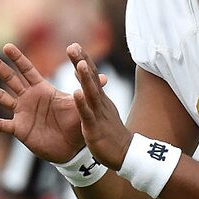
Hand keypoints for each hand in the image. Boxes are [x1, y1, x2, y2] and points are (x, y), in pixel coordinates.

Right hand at [0, 44, 84, 162]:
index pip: (27, 70)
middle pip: (10, 79)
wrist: (74, 148)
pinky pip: (0, 124)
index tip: (6, 46)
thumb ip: (89, 89)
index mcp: (42, 89)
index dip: (17, 58)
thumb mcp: (83, 103)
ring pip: (1, 97)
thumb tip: (106, 77)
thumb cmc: (77, 123)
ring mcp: (22, 113)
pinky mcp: (19, 130)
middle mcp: (29, 99)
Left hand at [68, 43, 132, 170]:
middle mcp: (100, 102)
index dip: (84, 59)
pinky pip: (87, 114)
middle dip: (83, 61)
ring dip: (85, 77)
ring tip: (80, 63)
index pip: (92, 74)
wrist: (125, 154)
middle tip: (73, 46)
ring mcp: (98, 114)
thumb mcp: (101, 108)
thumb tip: (81, 73)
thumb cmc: (110, 131)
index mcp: (100, 97)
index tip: (74, 45)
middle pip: (92, 78)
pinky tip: (76, 93)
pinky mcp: (95, 128)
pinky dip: (82, 103)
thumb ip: (92, 90)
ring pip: (91, 93)